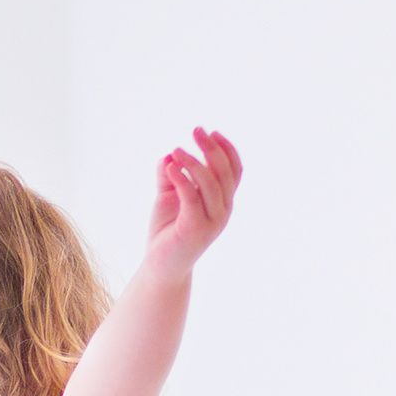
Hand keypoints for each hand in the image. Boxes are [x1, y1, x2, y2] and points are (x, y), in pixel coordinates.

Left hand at [138, 127, 241, 278]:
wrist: (161, 265)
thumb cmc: (167, 230)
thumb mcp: (168, 197)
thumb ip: (169, 176)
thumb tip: (168, 155)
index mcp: (222, 201)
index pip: (234, 170)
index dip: (227, 149)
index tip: (212, 132)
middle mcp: (223, 210)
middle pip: (224, 172)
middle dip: (211, 148)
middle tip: (196, 130)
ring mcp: (212, 220)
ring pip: (210, 183)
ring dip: (193, 162)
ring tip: (176, 150)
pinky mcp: (195, 228)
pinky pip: (192, 198)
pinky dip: (182, 179)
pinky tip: (170, 167)